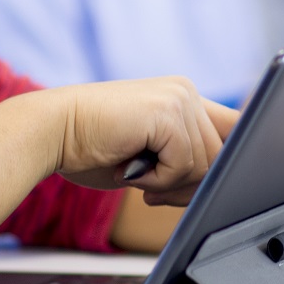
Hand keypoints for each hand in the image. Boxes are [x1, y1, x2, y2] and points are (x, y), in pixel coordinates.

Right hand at [47, 77, 233, 205]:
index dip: (225, 165)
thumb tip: (221, 185)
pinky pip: (184, 165)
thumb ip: (182, 159)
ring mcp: (179, 98)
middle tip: (151, 192)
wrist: (50, 132)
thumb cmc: (91, 147)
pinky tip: (128, 169)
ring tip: (134, 175)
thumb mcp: (149, 154)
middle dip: (190, 186)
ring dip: (169, 184)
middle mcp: (186, 91)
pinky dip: (157, 180)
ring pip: (205, 164)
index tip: (198, 190)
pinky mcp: (167, 113)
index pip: (233, 130)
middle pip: (221, 156)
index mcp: (183, 97)